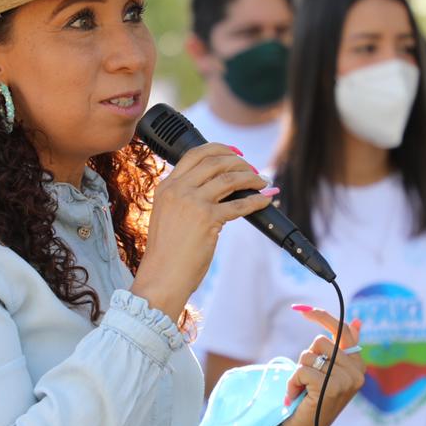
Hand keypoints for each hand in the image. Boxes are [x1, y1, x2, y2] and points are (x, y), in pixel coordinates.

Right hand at [131, 143, 269, 319]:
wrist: (161, 276)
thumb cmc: (167, 252)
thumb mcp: (168, 215)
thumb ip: (185, 198)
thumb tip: (220, 189)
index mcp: (166, 186)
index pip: (195, 154)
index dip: (219, 149)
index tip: (235, 153)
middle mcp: (178, 189)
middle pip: (215, 161)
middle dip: (239, 162)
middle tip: (252, 169)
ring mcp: (192, 202)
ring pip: (229, 178)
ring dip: (251, 178)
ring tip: (262, 182)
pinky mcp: (207, 219)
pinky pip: (239, 204)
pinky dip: (256, 201)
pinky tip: (264, 201)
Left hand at [270, 307, 365, 425]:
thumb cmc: (312, 400)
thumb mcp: (329, 372)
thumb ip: (342, 348)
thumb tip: (357, 321)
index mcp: (358, 365)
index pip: (343, 330)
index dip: (322, 317)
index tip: (302, 309)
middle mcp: (357, 373)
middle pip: (320, 340)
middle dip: (306, 357)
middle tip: (307, 380)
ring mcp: (345, 381)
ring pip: (309, 354)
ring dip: (298, 371)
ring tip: (303, 390)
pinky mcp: (330, 388)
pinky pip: (302, 370)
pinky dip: (293, 383)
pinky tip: (298, 397)